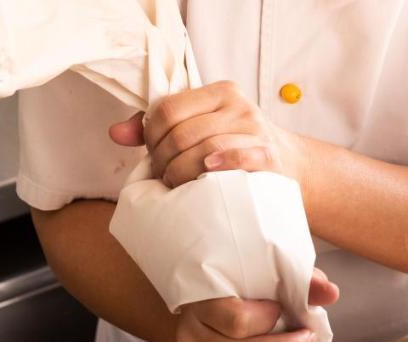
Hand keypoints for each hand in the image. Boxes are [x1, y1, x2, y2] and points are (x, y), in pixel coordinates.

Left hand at [109, 81, 302, 187]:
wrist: (291, 168)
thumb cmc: (238, 149)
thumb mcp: (203, 128)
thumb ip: (161, 128)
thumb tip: (115, 134)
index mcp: (219, 92)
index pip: (168, 108)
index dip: (150, 136)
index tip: (153, 154)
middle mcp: (238, 105)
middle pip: (182, 132)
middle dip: (163, 159)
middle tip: (162, 176)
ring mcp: (255, 130)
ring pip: (203, 148)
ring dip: (181, 172)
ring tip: (177, 184)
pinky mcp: (268, 155)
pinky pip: (235, 158)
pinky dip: (215, 167)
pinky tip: (206, 175)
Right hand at [175, 269, 338, 341]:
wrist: (206, 309)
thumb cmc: (240, 290)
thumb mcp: (267, 275)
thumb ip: (300, 281)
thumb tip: (330, 292)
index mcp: (199, 303)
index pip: (238, 321)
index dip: (270, 318)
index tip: (282, 309)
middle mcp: (191, 338)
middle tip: (307, 339)